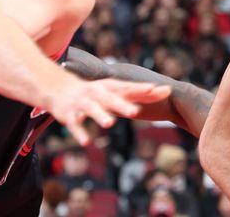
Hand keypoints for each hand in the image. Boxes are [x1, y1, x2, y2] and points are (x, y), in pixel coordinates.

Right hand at [45, 77, 170, 144]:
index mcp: (112, 87)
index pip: (129, 88)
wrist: (61, 89)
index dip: (141, 89)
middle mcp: (99, 93)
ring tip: (110, 124)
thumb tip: (168, 91)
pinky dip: (80, 132)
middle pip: (112, 99)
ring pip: (93, 109)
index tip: (155, 89)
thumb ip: (142, 92)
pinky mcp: (70, 115)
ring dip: (101, 116)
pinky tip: (87, 142)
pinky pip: (75, 124)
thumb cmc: (99, 92)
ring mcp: (84, 103)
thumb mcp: (119, 90)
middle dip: (122, 105)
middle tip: (135, 112)